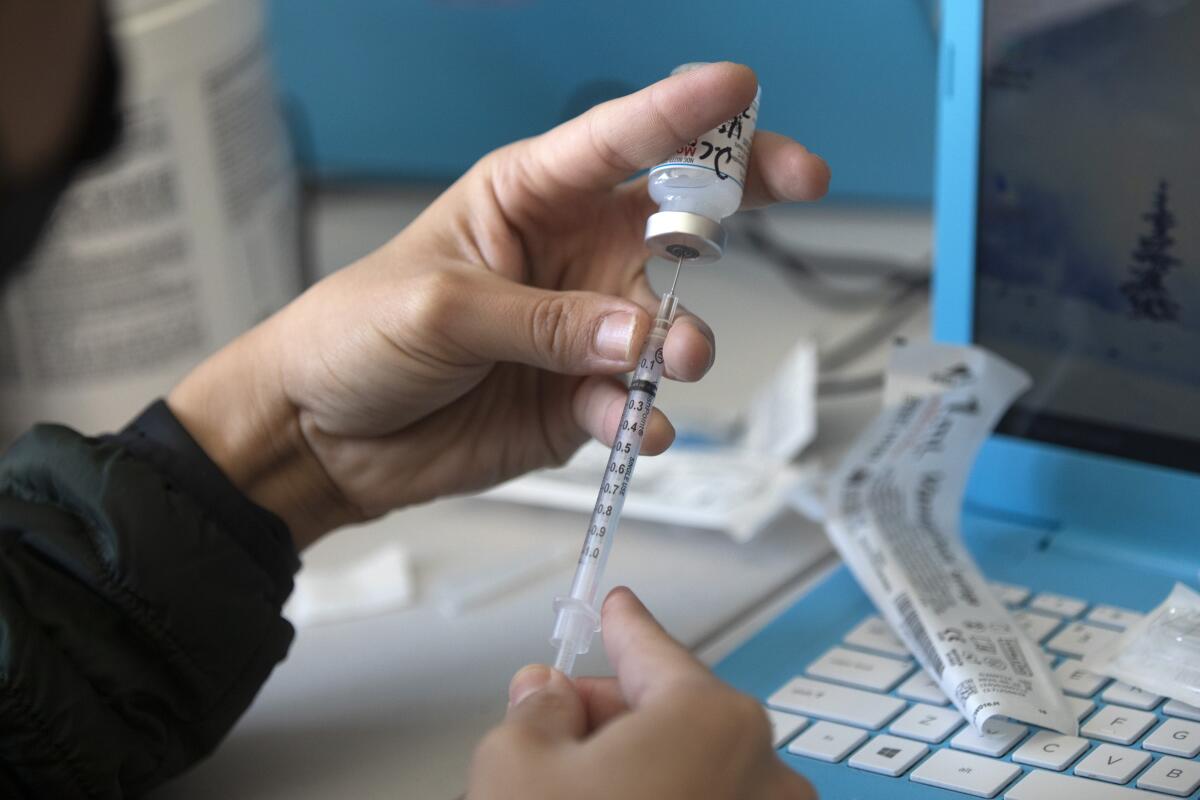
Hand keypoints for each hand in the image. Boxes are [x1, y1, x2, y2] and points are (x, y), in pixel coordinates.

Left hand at [168, 62, 829, 546]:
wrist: (321, 435)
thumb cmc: (355, 336)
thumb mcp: (440, 309)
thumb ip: (542, 320)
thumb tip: (639, 332)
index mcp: (527, 196)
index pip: (617, 139)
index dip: (682, 111)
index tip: (741, 88)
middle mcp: (569, 255)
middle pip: (675, 216)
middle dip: (739, 195)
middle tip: (799, 180)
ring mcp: (579, 329)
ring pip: (665, 321)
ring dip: (683, 339)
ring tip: (675, 359)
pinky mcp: (576, 398)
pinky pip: (632, 402)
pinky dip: (643, 416)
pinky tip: (638, 428)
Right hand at [467, 588, 813, 799]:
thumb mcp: (518, 762)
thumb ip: (537, 707)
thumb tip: (545, 692)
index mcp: (713, 721)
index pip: (654, 648)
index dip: (622, 624)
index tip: (616, 605)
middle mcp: (763, 770)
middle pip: (674, 711)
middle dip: (612, 710)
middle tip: (555, 719)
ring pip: (691, 765)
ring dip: (636, 760)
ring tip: (571, 784)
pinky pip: (708, 799)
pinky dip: (664, 792)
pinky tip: (609, 799)